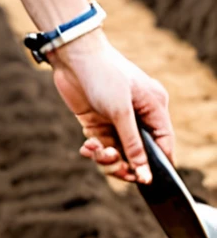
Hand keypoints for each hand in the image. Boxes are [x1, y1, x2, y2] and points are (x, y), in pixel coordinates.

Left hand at [51, 32, 173, 183]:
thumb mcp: (121, 112)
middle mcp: (139, 116)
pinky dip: (93, 151)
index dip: (156, 164)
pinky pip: (100, 148)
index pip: (164, 143)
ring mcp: (117, 121)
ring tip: (94, 149)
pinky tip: (86, 146)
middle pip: (138, 154)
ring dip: (105, 159)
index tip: (144, 180)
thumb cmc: (103, 75)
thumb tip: (144, 173)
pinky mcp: (98, 124)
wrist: (73, 57)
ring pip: (118, 154)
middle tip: (111, 163)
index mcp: (154, 108)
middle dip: (125, 164)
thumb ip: (132, 144)